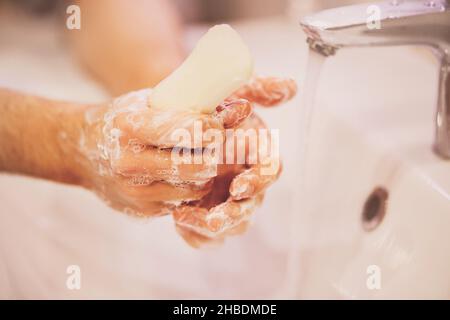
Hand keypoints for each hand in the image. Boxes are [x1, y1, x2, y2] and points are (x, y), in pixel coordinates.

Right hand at [79, 77, 295, 246]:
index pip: (190, 130)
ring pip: (196, 187)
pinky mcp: (143, 211)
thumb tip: (243, 109)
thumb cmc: (124, 119)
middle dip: (214, 154)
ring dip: (205, 172)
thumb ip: (194, 104)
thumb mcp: (151, 101)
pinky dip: (191, 187)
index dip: (213, 128)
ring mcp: (135, 191)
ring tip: (196, 157)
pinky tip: (180, 173)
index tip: (216, 124)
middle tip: (213, 144)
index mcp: (131, 127)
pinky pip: (185, 200)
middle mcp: (130, 162)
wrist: (81, 151)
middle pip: (199, 165)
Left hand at [172, 77, 296, 246]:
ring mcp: (228, 201)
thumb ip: (258, 90)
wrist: (176, 128)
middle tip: (213, 217)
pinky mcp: (208, 215)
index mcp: (255, 155)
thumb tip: (291, 86)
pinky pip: (207, 237)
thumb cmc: (209, 112)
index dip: (259, 179)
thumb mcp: (230, 93)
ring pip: (233, 225)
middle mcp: (246, 181)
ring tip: (184, 217)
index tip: (239, 184)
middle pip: (251, 206)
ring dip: (213, 228)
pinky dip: (195, 236)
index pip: (270, 171)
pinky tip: (177, 222)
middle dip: (234, 213)